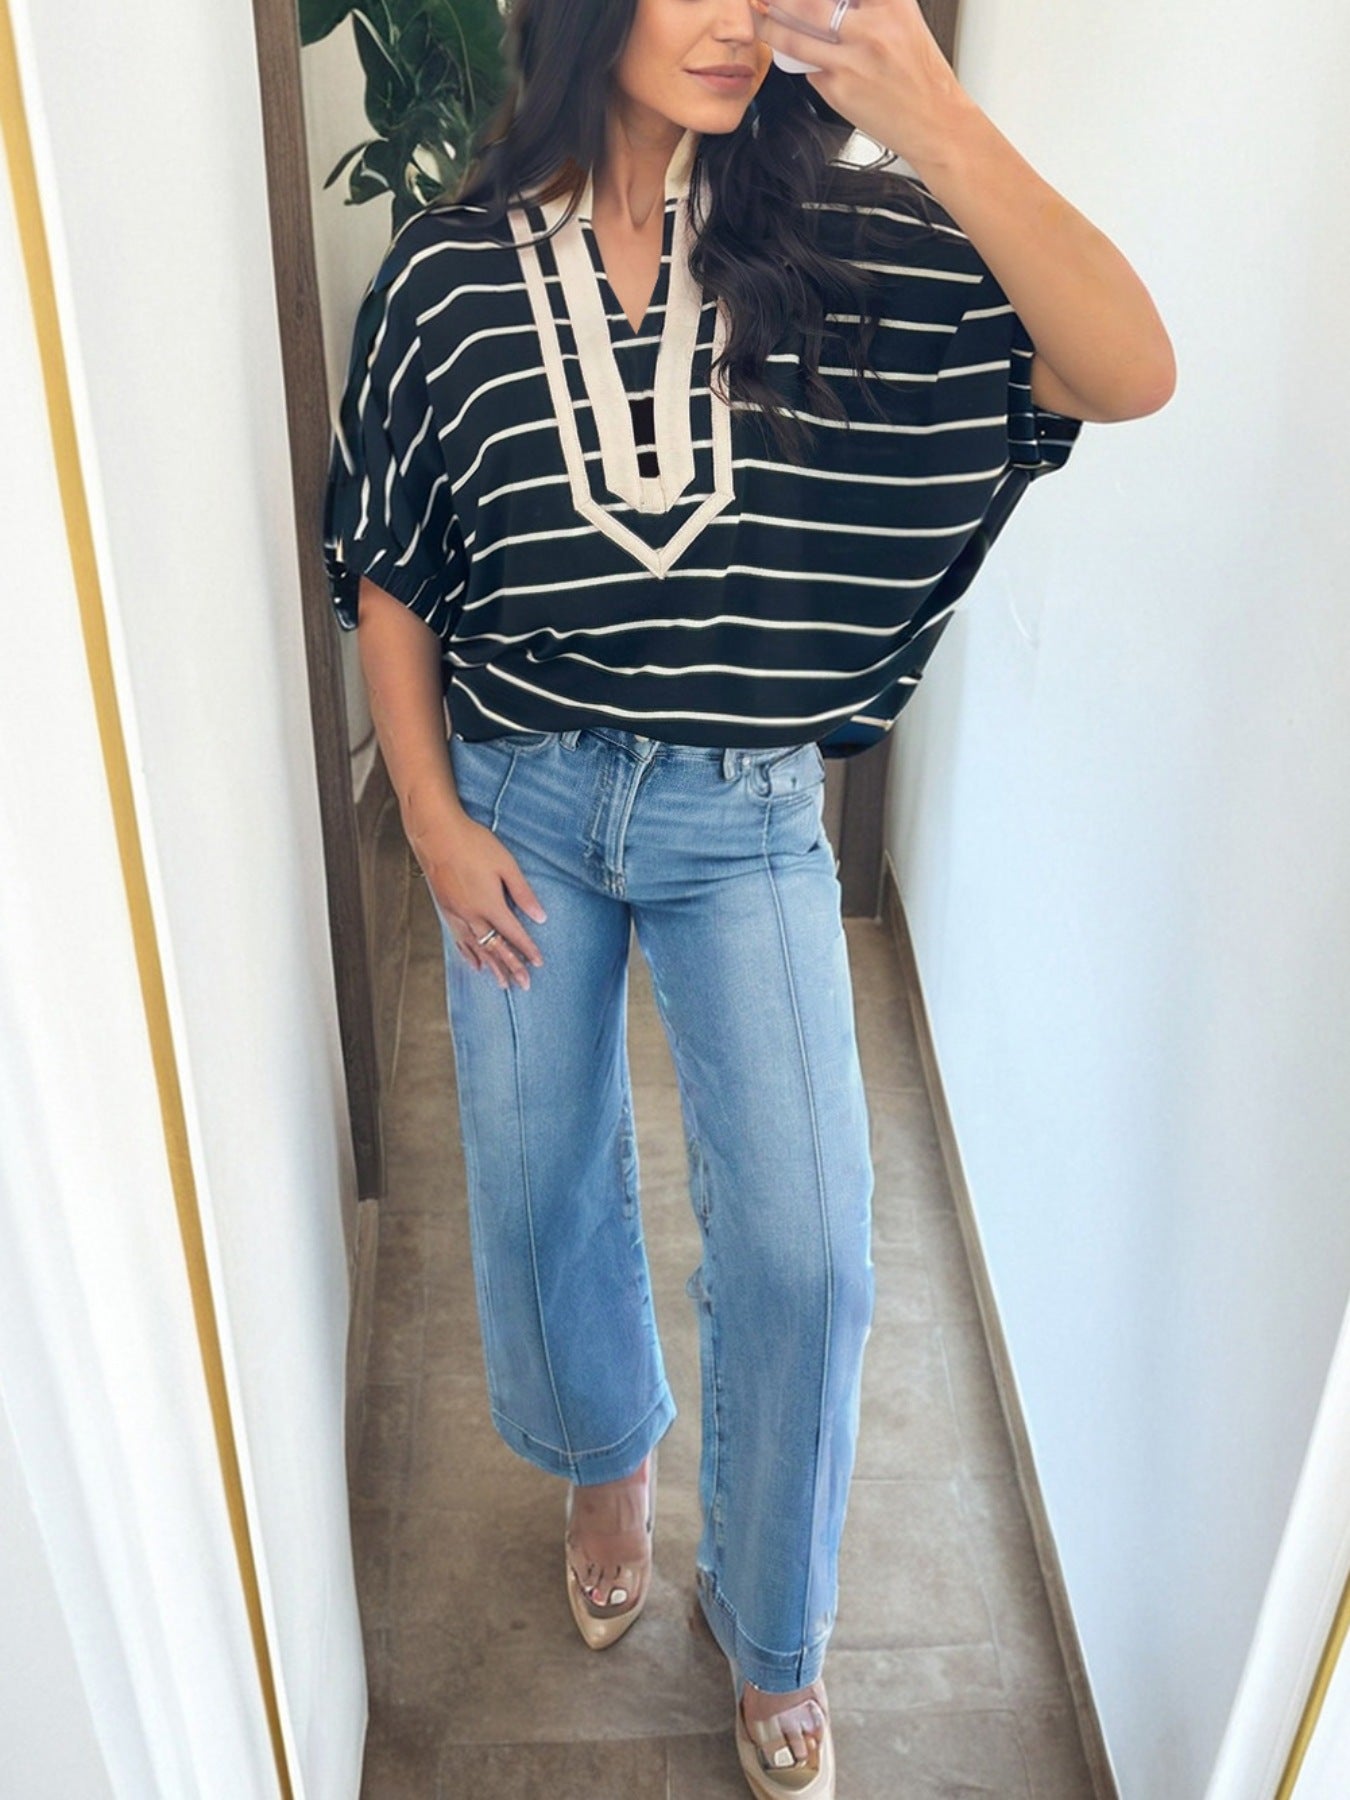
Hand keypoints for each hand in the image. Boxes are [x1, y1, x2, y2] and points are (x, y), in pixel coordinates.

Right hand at [413, 811, 546, 989]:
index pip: (514, 934)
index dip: (528, 950)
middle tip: (524, 985)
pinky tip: (475, 965)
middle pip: (495, 949)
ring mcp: (457, 915)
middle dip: (512, 967)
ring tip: (503, 984)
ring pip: (477, 949)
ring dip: (492, 967)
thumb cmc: (473, 845)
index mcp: (490, 905)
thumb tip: (540, 916)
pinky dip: (469, 955)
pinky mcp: (446, 910)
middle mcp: (472, 915)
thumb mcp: (506, 865)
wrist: (436, 834)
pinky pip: (459, 940)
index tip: (539, 963)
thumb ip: (523, 893)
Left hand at [749, 0, 972, 173]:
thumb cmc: (921, 74)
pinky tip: (802, 57)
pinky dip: (802, 62)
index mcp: (892, 3)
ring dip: (769, 24)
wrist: (936, 122)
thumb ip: (868, 6)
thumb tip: (831, 3)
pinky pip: (809, 70)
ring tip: (758, 15)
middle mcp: (871, 27)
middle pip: (807, 2)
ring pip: (794, 36)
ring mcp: (852, 60)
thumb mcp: (903, 20)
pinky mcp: (839, 90)